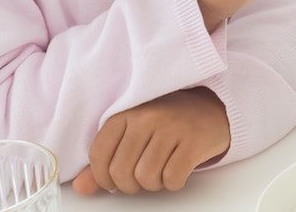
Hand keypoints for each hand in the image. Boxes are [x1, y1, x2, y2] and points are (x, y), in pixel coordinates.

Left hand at [71, 88, 228, 194]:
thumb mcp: (133, 134)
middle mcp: (147, 117)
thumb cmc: (168, 124)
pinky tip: (179, 169)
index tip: (114, 180)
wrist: (213, 108)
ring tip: (162, 170)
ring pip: (146, 178)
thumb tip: (81, 187)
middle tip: (143, 176)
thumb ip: (105, 160)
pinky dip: (174, 183)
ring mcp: (172, 127)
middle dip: (130, 185)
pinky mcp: (194, 140)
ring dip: (154, 184)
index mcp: (127, 113)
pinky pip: (172, 178)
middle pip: (121, 172)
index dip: (103, 177)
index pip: (99, 155)